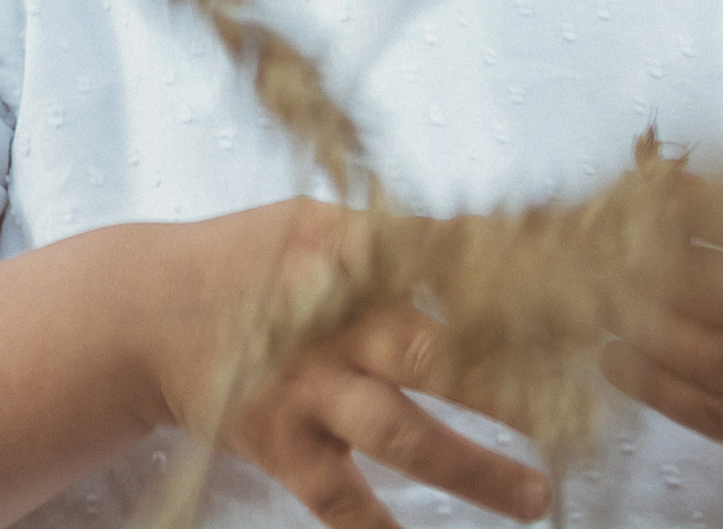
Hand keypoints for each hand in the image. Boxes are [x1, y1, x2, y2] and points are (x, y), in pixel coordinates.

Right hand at [174, 200, 551, 528]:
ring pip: (402, 435)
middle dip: (511, 385)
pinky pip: (340, 502)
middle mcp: (330, 324)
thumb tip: (503, 234)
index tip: (577, 300)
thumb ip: (396, 235)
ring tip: (539, 497)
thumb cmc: (247, 259)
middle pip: (434, 353)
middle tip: (581, 411)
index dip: (509, 280)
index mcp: (343, 253)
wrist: (142, 311)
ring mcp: (305, 390)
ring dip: (476, 469)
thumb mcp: (313, 222)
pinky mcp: (281, 446)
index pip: (441, 260)